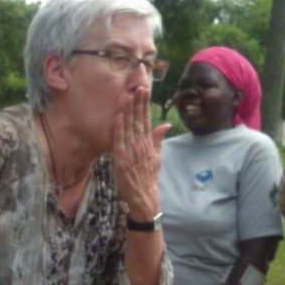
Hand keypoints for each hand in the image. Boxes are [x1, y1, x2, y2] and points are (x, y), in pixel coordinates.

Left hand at [112, 87, 169, 220]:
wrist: (144, 198)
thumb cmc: (148, 178)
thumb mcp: (157, 158)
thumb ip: (158, 140)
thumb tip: (166, 124)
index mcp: (149, 144)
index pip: (147, 120)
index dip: (145, 104)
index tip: (144, 90)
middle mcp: (141, 146)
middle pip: (139, 120)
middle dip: (138, 103)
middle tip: (139, 87)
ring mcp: (132, 153)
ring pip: (129, 128)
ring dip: (128, 112)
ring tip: (128, 96)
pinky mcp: (122, 160)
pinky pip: (119, 142)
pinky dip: (119, 129)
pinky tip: (118, 117)